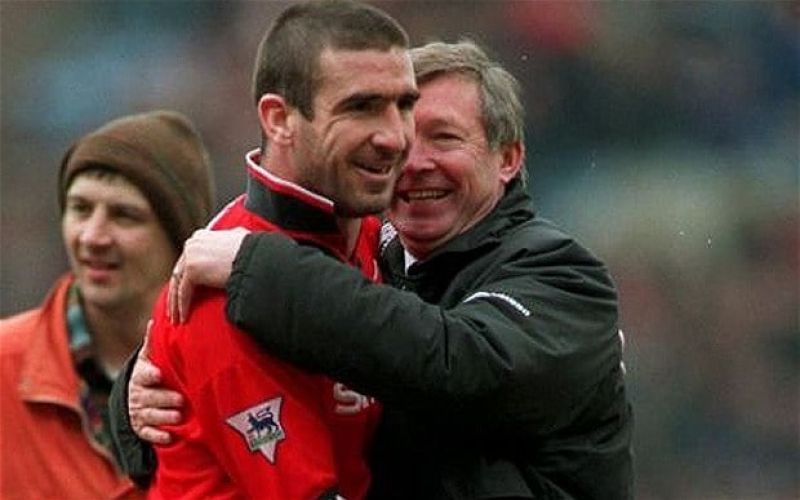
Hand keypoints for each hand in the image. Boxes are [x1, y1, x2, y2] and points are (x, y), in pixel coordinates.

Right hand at [128, 320, 183, 444]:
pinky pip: (147, 434)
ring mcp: (138, 412)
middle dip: (163, 399)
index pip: (143, 375)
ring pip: (149, 416)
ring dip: (163, 417)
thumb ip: (152, 343)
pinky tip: (169, 437)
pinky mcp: (141, 428)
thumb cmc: (150, 373)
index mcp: (140, 376)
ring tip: (178, 417)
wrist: (135, 397)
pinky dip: (157, 436)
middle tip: (179, 400)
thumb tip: (154, 320)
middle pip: (148, 397)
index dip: (150, 375)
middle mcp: (137, 395)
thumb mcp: (149, 358)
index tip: (159, 375)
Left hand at [168, 227, 249, 323]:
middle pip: (178, 271)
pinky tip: (184, 319)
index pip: (188, 259)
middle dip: (175, 292)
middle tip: (175, 309)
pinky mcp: (193, 269)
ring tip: (177, 319)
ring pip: (177, 283)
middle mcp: (193, 243)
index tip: (185, 292)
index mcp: (202, 237)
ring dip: (175, 303)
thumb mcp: (241, 241)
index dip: (184, 278)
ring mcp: (191, 255)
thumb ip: (231, 242)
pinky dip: (182, 306)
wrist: (258, 259)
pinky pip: (184, 292)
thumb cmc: (256, 253)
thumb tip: (236, 242)